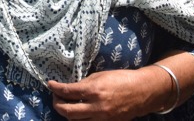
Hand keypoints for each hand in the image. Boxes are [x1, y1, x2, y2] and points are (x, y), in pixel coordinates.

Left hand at [49, 68, 163, 120]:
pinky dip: (81, 119)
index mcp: (94, 90)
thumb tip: (72, 88)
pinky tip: (80, 112)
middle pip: (68, 112)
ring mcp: (102, 118)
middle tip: (56, 98)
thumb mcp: (100, 76)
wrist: (142, 92)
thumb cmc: (122, 79)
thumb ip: (85, 83)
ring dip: (68, 114)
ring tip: (67, 105)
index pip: (67, 92)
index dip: (56, 88)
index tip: (50, 84)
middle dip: (57, 105)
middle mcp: (96, 107)